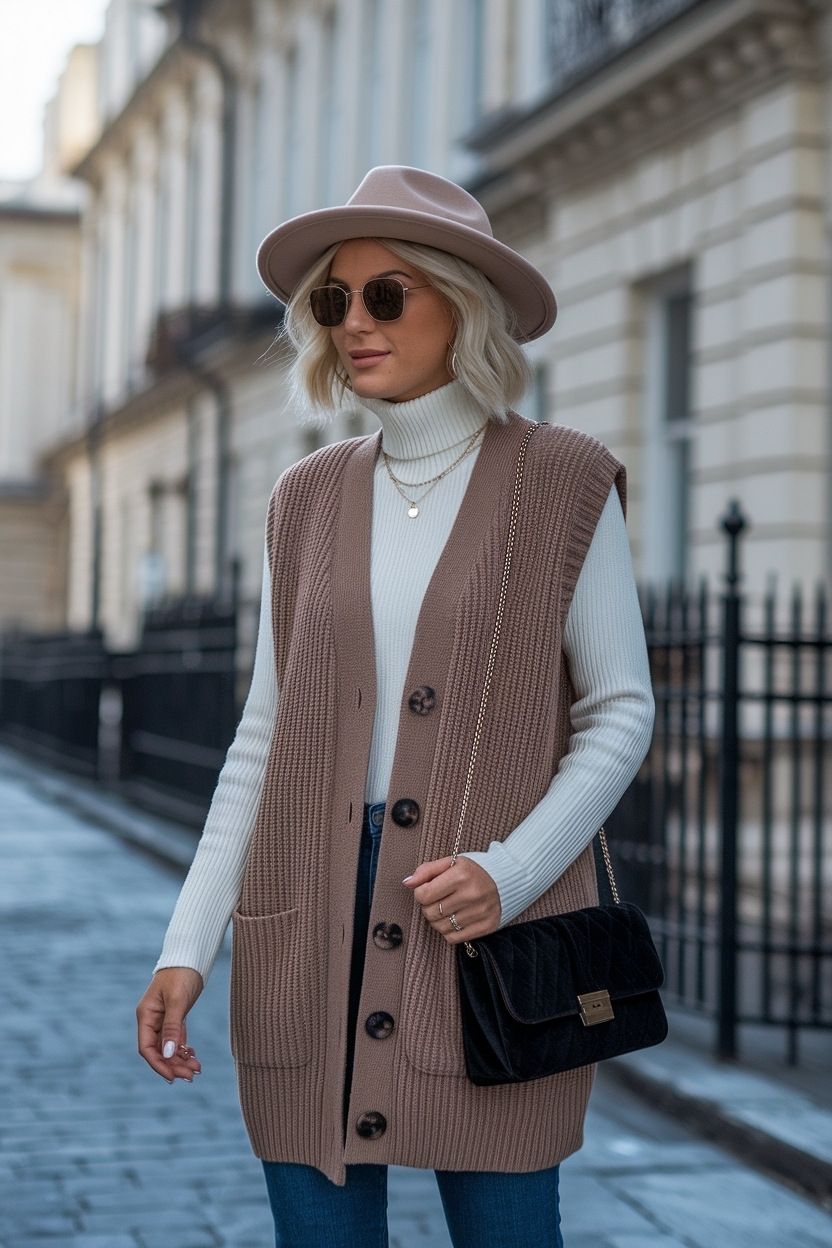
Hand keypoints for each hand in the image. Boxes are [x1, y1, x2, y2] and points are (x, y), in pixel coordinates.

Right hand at [136, 966, 203, 1081]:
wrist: (190, 956)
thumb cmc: (181, 973)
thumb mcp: (177, 1000)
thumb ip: (172, 1027)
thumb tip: (166, 1054)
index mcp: (146, 1016)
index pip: (146, 1048)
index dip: (158, 1064)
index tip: (173, 1077)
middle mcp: (151, 1020)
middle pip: (158, 1051)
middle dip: (173, 1065)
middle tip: (192, 1076)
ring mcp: (162, 1020)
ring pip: (168, 1047)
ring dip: (180, 1060)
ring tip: (197, 1069)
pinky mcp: (174, 1017)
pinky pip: (175, 1040)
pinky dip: (183, 1049)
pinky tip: (193, 1056)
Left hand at [404, 856, 500, 944]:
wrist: (504, 880)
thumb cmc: (471, 871)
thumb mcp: (450, 863)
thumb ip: (426, 870)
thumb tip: (407, 883)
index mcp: (461, 874)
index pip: (424, 895)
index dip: (420, 893)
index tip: (427, 890)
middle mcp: (472, 894)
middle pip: (430, 913)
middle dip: (428, 907)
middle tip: (437, 900)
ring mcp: (481, 912)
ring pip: (440, 927)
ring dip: (438, 920)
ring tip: (447, 909)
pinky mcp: (487, 926)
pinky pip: (453, 938)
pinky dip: (449, 931)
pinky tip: (456, 919)